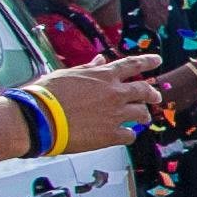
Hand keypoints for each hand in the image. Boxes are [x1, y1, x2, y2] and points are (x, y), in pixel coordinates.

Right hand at [44, 54, 166, 143]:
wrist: (39, 118)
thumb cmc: (47, 94)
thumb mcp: (68, 74)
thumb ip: (88, 68)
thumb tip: (100, 61)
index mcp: (104, 76)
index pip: (132, 64)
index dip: (147, 61)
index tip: (157, 61)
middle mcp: (115, 93)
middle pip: (144, 91)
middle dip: (152, 94)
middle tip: (155, 97)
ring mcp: (115, 114)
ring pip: (141, 113)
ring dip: (143, 115)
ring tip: (143, 119)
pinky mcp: (110, 134)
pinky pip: (129, 135)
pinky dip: (129, 135)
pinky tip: (125, 136)